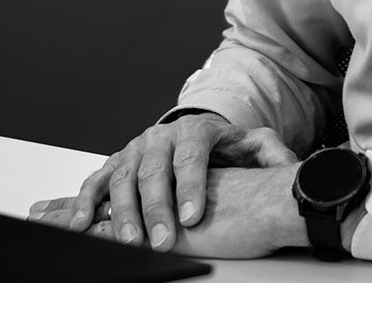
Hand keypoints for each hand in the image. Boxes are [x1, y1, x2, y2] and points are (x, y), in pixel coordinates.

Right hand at [28, 116, 296, 251]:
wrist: (193, 133)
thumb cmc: (222, 147)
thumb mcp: (251, 143)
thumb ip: (271, 153)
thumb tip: (290, 167)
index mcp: (195, 131)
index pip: (192, 157)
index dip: (191, 187)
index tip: (193, 216)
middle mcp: (161, 137)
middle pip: (154, 171)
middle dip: (156, 208)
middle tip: (161, 241)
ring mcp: (135, 149)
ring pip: (123, 178)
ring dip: (122, 212)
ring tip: (128, 241)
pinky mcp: (115, 163)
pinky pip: (95, 181)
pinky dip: (84, 202)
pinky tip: (81, 224)